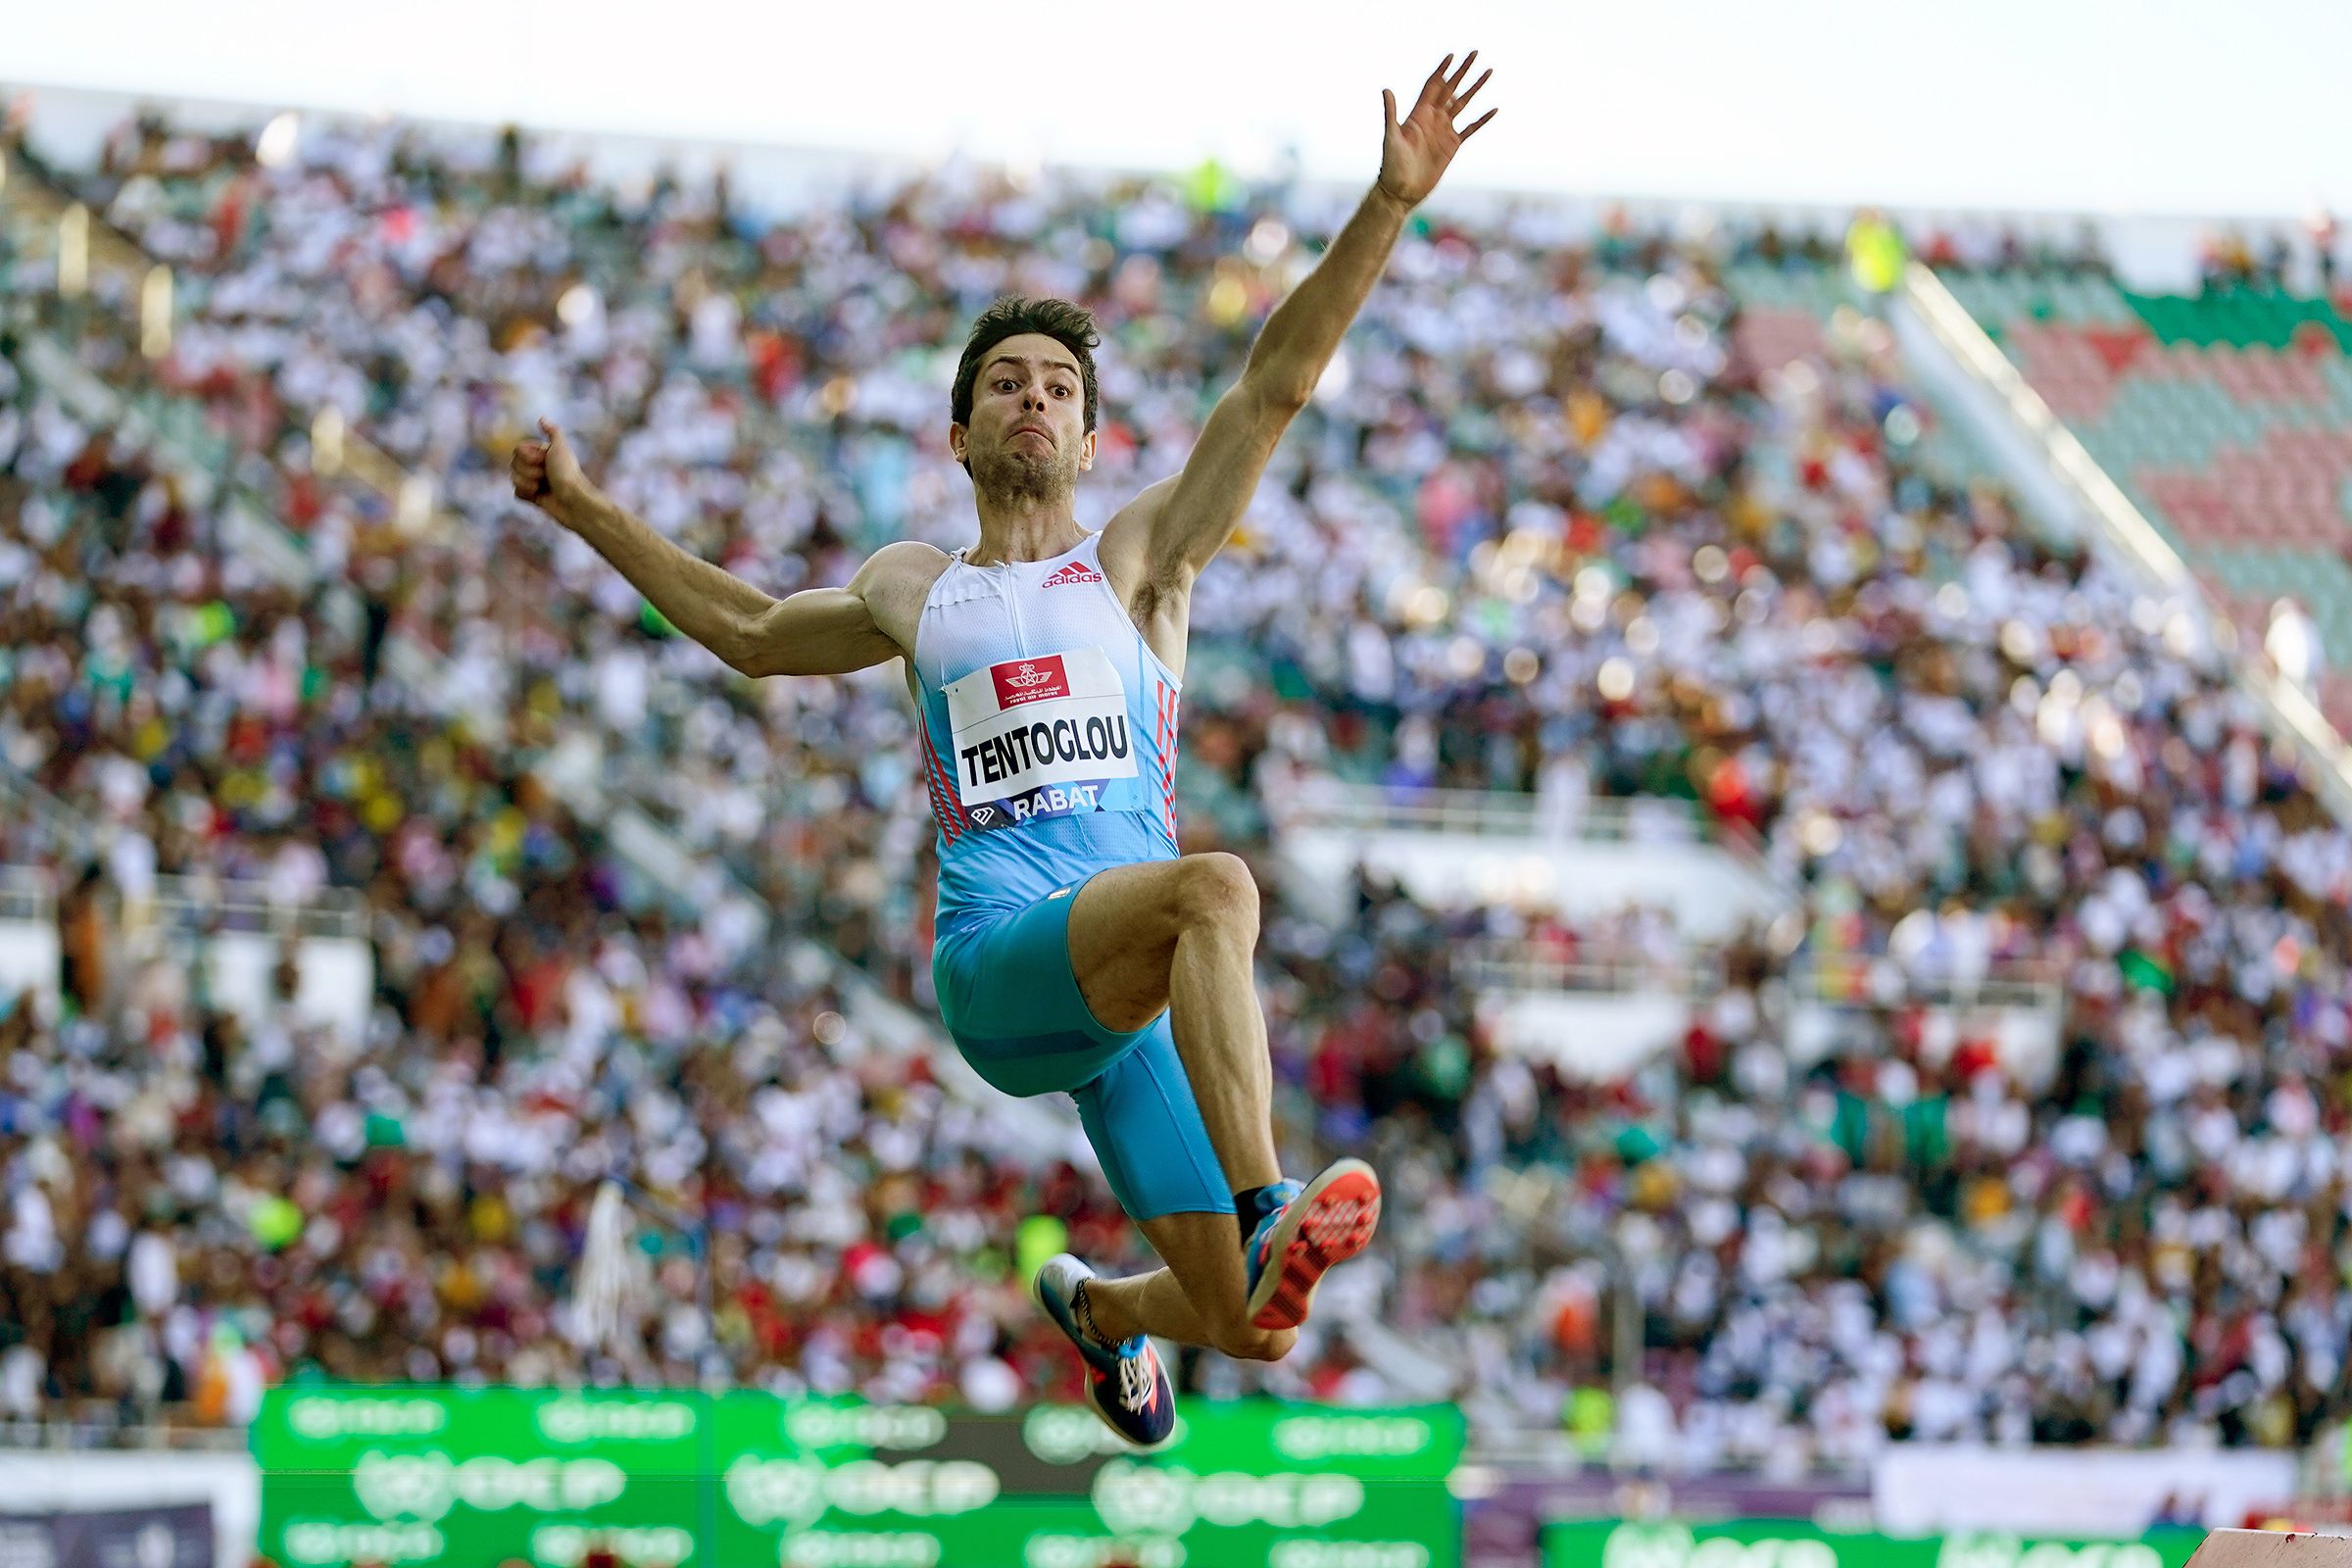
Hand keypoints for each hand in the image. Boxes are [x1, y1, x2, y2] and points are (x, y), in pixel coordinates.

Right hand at [511, 417, 588, 519]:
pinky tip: (538, 496)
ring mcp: (535, 482)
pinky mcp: (533, 497)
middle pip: (513, 464)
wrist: (572, 501)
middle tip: (545, 475)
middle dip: (528, 471)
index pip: (518, 450)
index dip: (527, 457)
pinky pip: (517, 493)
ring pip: (514, 478)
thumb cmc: (567, 473)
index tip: (544, 460)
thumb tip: (542, 418)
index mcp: (543, 453)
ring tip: (542, 487)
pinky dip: (526, 494)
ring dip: (527, 483)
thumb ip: (553, 431)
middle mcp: (538, 466)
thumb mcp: (561, 447)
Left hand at [1378, 51, 1496, 208]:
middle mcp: (1433, 118)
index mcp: (1418, 114)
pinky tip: (1494, 109)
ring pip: (1463, 104)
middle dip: (1462, 71)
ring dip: (1475, 88)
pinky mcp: (1452, 145)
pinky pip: (1471, 129)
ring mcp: (1444, 131)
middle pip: (1450, 88)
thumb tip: (1386, 90)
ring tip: (1488, 72)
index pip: (1433, 85)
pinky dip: (1482, 119)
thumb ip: (1391, 114)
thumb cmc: (1392, 165)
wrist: (1402, 190)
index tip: (1452, 55)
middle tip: (1474, 53)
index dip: (1442, 70)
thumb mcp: (1391, 138)